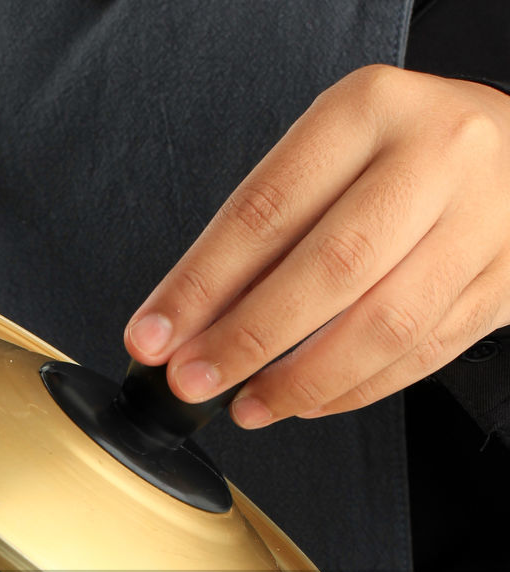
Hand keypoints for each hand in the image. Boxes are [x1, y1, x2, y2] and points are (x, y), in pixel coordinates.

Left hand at [123, 66, 509, 427]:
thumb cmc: (403, 153)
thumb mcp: (329, 156)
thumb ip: (264, 233)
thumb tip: (188, 323)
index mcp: (370, 110)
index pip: (267, 209)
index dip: (201, 285)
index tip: (155, 336)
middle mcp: (436, 157)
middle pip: (328, 270)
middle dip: (246, 340)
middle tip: (195, 381)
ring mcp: (482, 221)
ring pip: (383, 326)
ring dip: (302, 381)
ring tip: (251, 404)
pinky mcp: (504, 281)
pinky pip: (420, 355)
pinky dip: (355, 391)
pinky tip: (310, 400)